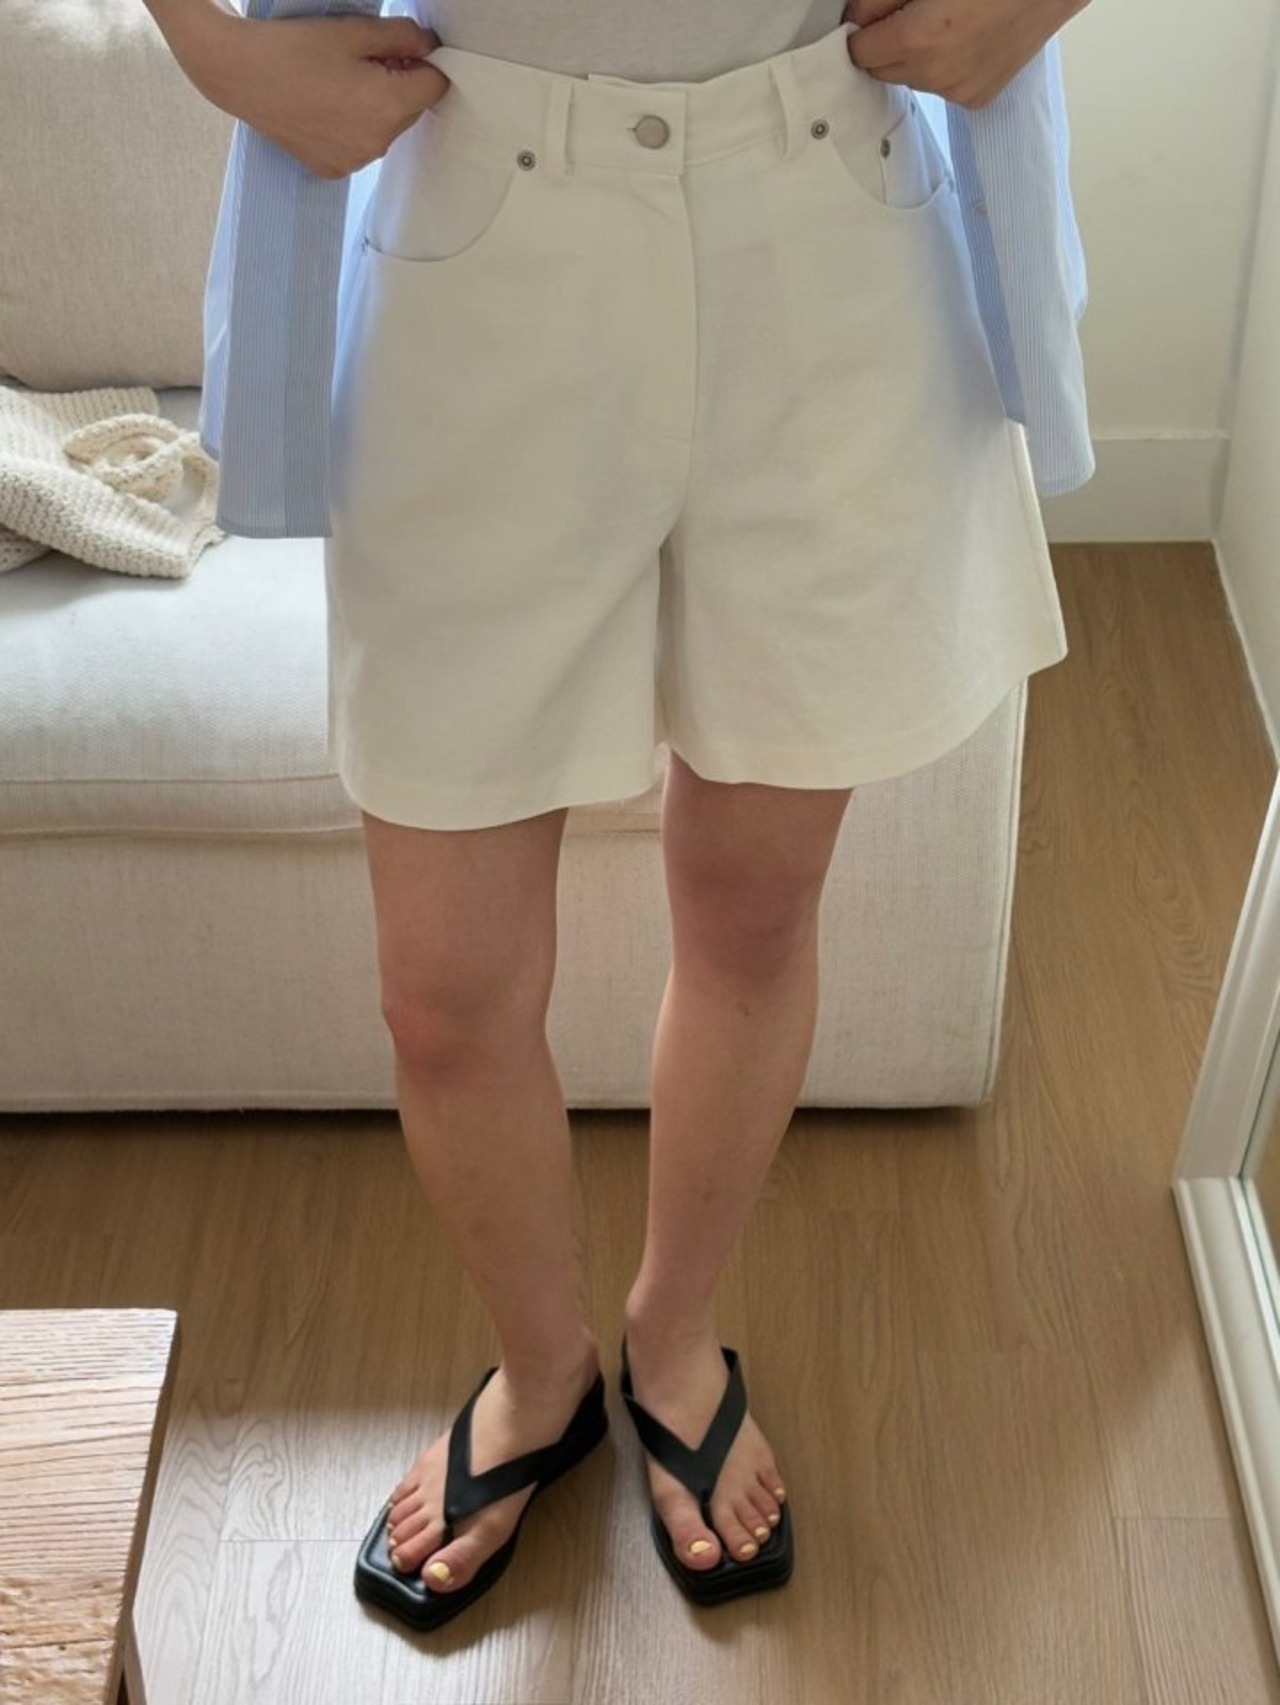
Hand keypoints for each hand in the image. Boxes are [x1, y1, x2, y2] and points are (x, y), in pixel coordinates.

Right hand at [191, 12, 450, 178]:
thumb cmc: (293, 48)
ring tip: (337, 84)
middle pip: (412, 110)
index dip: (424, 63)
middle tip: (360, 62)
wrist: (239, 73)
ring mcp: (356, 160)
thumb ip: (403, 37)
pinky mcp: (335, 169)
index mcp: (387, 106)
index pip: (436, 86)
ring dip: (377, 107)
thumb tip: (431, 46)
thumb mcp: (354, 31)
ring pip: (387, 129)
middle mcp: (377, 142)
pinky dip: (353, 127)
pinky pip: (361, 146)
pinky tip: (325, 107)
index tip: (401, 50)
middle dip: (399, 85)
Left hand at [842, 0, 1086, 108]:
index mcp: (917, 38)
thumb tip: (855, 19)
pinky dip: (942, 67)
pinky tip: (966, 39)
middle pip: (880, 71)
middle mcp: (934, 74)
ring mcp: (957, 91)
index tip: (874, 15)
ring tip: (946, 23)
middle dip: (884, 45)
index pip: (859, 52)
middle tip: (911, 13)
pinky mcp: (976, 99)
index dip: (862, 30)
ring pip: (911, 79)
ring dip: (914, 57)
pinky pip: (940, 87)